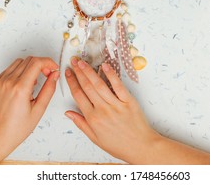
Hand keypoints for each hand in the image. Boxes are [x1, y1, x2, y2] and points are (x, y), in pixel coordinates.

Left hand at [0, 56, 59, 163]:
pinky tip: (24, 83)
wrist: (0, 135)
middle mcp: (8, 82)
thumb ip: (49, 89)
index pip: (36, 63)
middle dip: (41, 64)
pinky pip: (10, 69)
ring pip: (19, 62)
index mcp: (20, 89)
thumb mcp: (39, 109)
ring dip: (30, 66)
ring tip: (35, 81)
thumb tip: (55, 75)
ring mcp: (0, 82)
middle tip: (47, 75)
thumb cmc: (18, 127)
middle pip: (29, 60)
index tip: (54, 68)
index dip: (48, 62)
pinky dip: (20, 71)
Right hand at [65, 58, 209, 164]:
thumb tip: (68, 113)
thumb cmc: (119, 145)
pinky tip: (104, 65)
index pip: (78, 96)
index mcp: (93, 119)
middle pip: (87, 87)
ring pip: (99, 84)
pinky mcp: (128, 101)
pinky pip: (118, 85)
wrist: (141, 147)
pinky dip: (111, 74)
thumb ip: (81, 124)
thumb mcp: (96, 138)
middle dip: (78, 72)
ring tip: (83, 62)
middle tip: (73, 61)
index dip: (71, 82)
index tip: (68, 73)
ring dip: (89, 71)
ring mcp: (116, 104)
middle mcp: (102, 110)